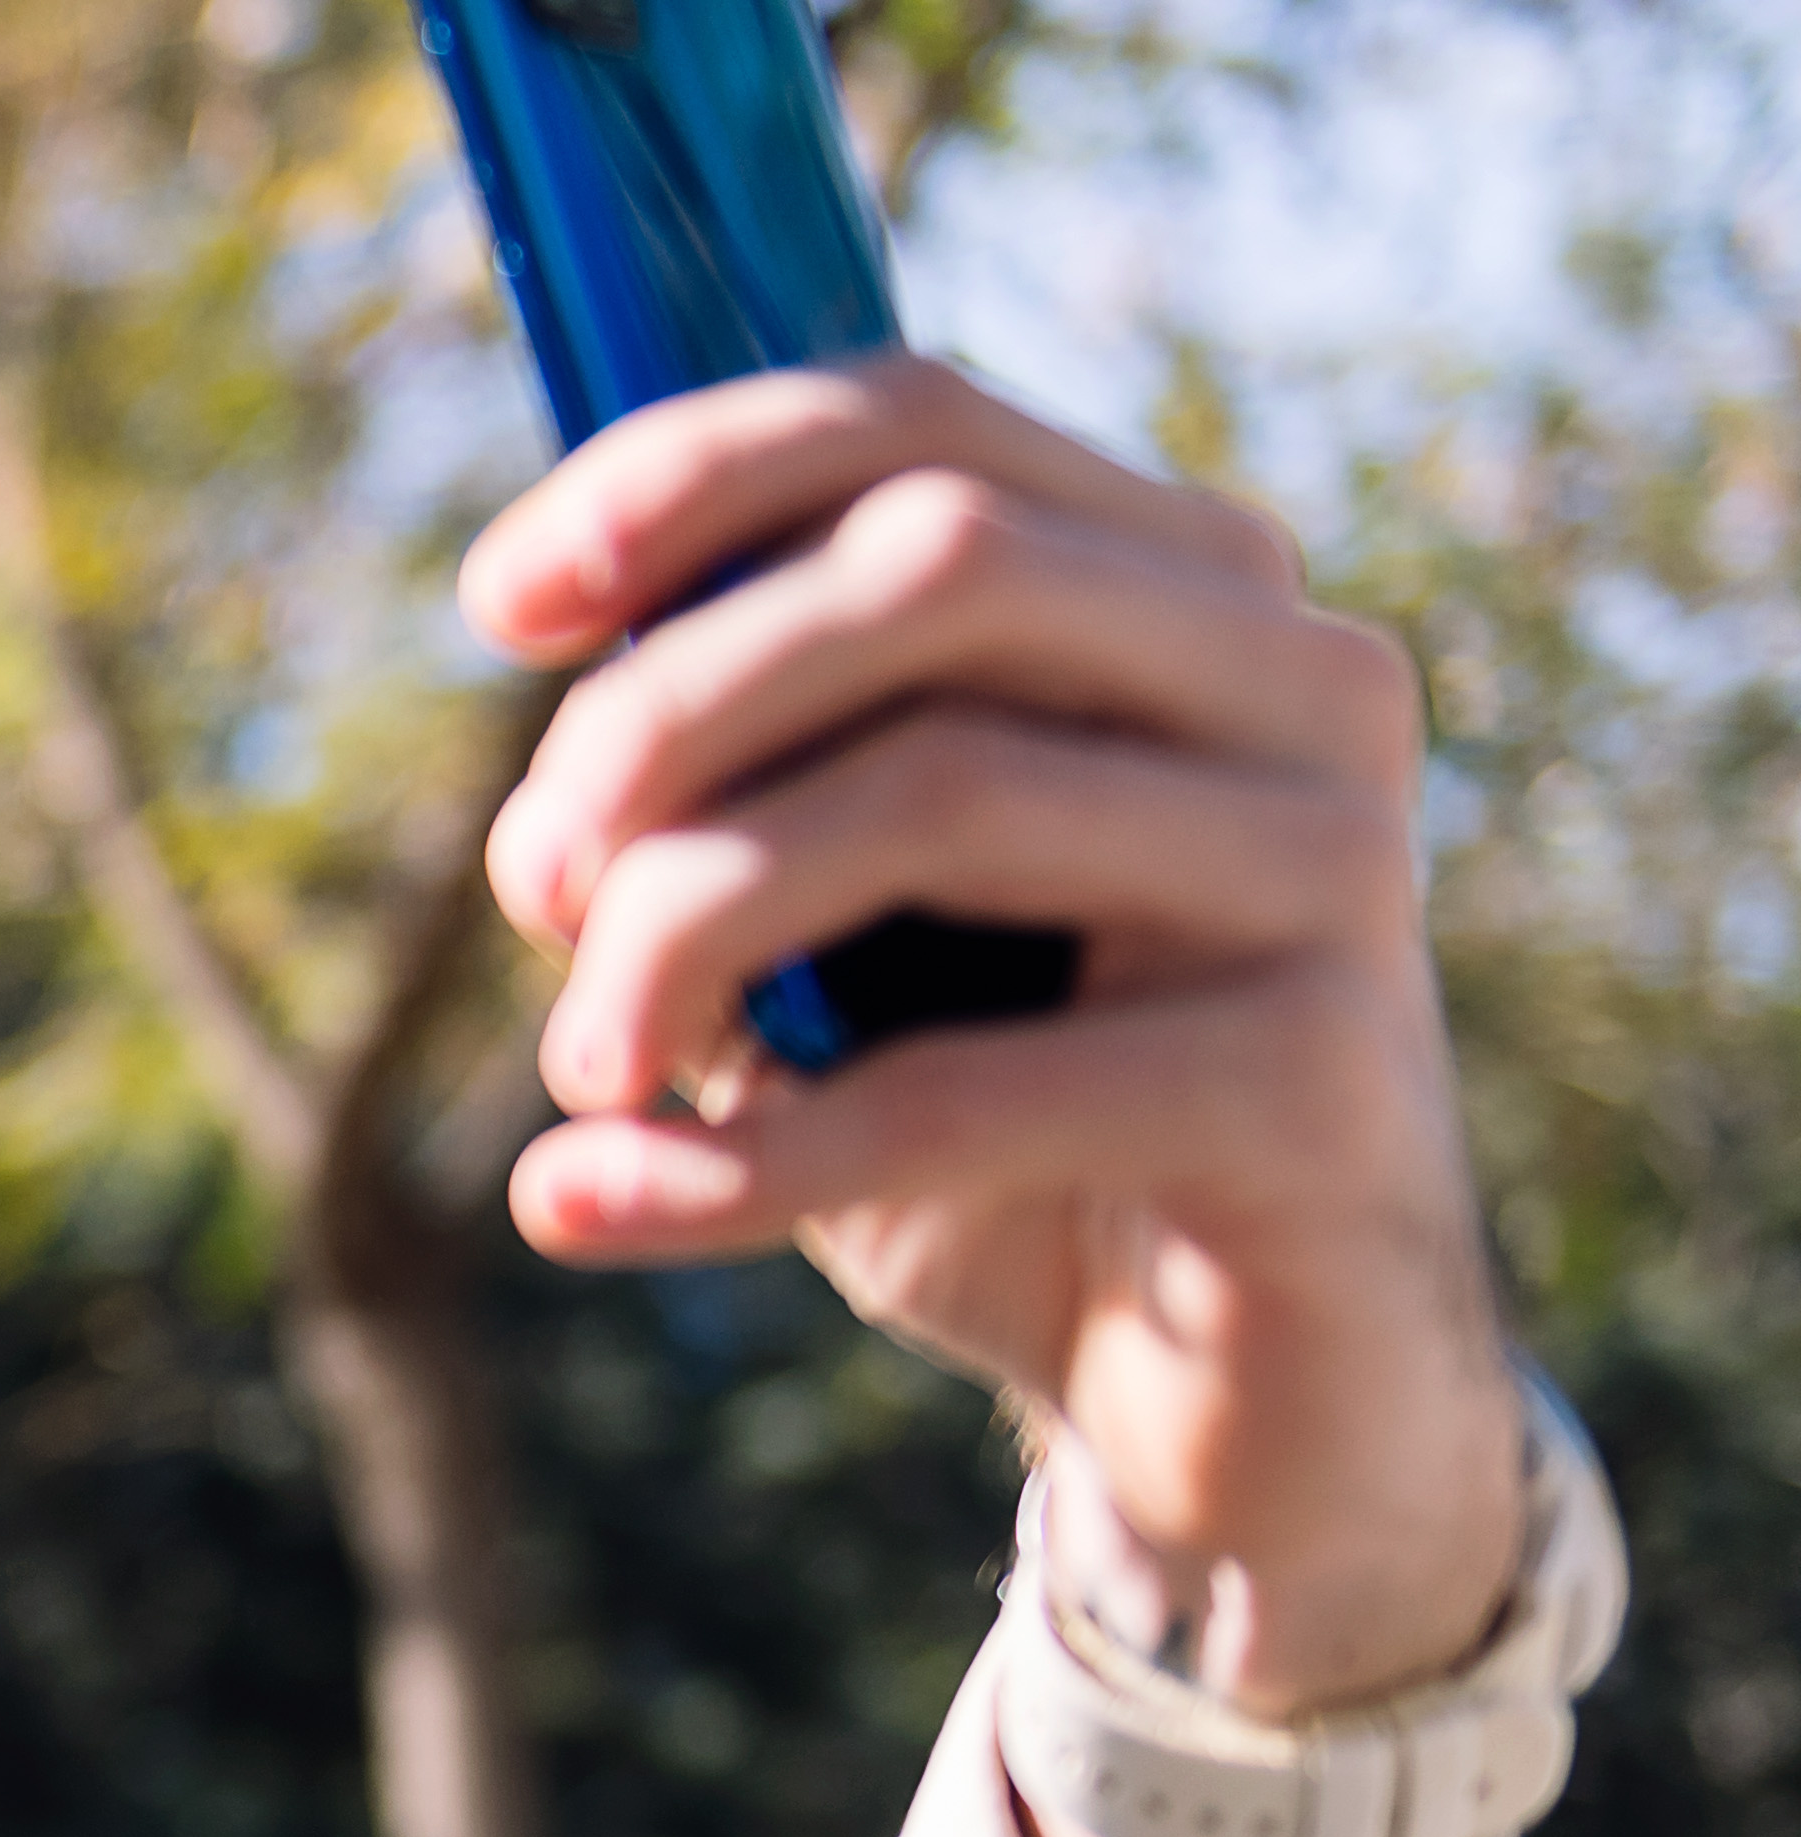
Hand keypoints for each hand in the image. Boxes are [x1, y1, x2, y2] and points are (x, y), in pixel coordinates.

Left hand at [466, 355, 1532, 1836]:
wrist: (1230, 1413)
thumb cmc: (1009, 1139)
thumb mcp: (844, 946)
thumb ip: (740, 808)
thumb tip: (552, 772)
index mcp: (1189, 598)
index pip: (933, 423)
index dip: (691, 477)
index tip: (502, 603)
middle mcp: (1301, 687)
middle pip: (934, 563)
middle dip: (668, 709)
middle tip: (531, 888)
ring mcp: (1335, 873)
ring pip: (939, 787)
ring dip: (681, 932)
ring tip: (580, 1068)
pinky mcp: (1318, 1084)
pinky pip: (957, 1088)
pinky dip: (724, 1159)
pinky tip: (583, 1202)